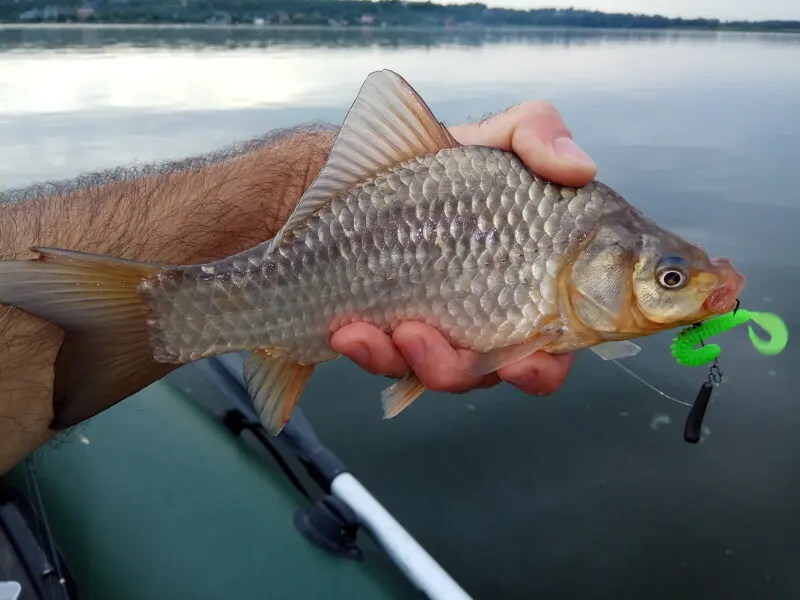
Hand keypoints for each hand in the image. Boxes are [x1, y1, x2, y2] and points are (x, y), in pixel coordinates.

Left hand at [330, 101, 597, 396]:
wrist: (367, 170)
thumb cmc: (446, 158)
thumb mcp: (497, 134)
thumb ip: (541, 137)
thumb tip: (580, 168)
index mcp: (530, 287)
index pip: (552, 348)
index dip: (543, 367)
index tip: (521, 362)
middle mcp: (489, 321)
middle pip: (488, 375)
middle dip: (461, 370)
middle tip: (426, 337)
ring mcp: (438, 334)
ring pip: (435, 374)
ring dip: (416, 362)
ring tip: (393, 330)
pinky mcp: (390, 337)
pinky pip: (385, 363)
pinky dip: (370, 352)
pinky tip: (347, 331)